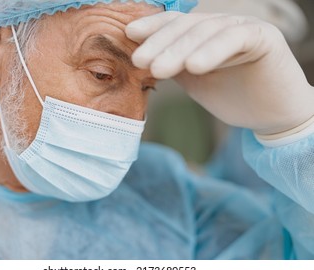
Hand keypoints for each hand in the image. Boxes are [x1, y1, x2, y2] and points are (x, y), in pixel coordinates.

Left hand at [125, 12, 313, 135]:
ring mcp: (242, 27)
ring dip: (179, 50)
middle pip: (186, 26)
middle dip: (160, 43)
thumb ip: (172, 66)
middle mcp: (221, 25)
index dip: (152, 28)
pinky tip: (194, 66)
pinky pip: (234, 38)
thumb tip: (140, 60)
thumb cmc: (231, 96)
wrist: (269, 115)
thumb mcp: (193, 80)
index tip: (129, 36)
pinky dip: (212, 51)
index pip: (174, 25)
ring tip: (159, 69)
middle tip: (140, 61)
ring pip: (206, 31)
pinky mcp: (263, 37)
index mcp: (203, 34)